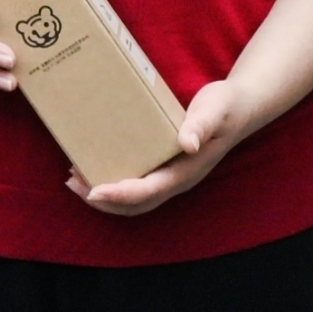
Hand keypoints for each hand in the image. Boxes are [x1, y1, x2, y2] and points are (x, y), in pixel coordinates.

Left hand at [70, 78, 254, 214]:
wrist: (240, 108)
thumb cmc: (226, 107)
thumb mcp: (215, 110)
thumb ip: (201, 125)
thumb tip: (189, 144)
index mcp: (188, 170)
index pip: (150, 191)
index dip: (121, 195)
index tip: (94, 191)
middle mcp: (177, 179)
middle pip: (137, 204)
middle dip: (103, 200)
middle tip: (72, 182)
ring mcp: (171, 176)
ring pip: (135, 199)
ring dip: (104, 196)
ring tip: (73, 178)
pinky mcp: (164, 167)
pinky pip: (136, 184)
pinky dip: (112, 183)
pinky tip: (91, 164)